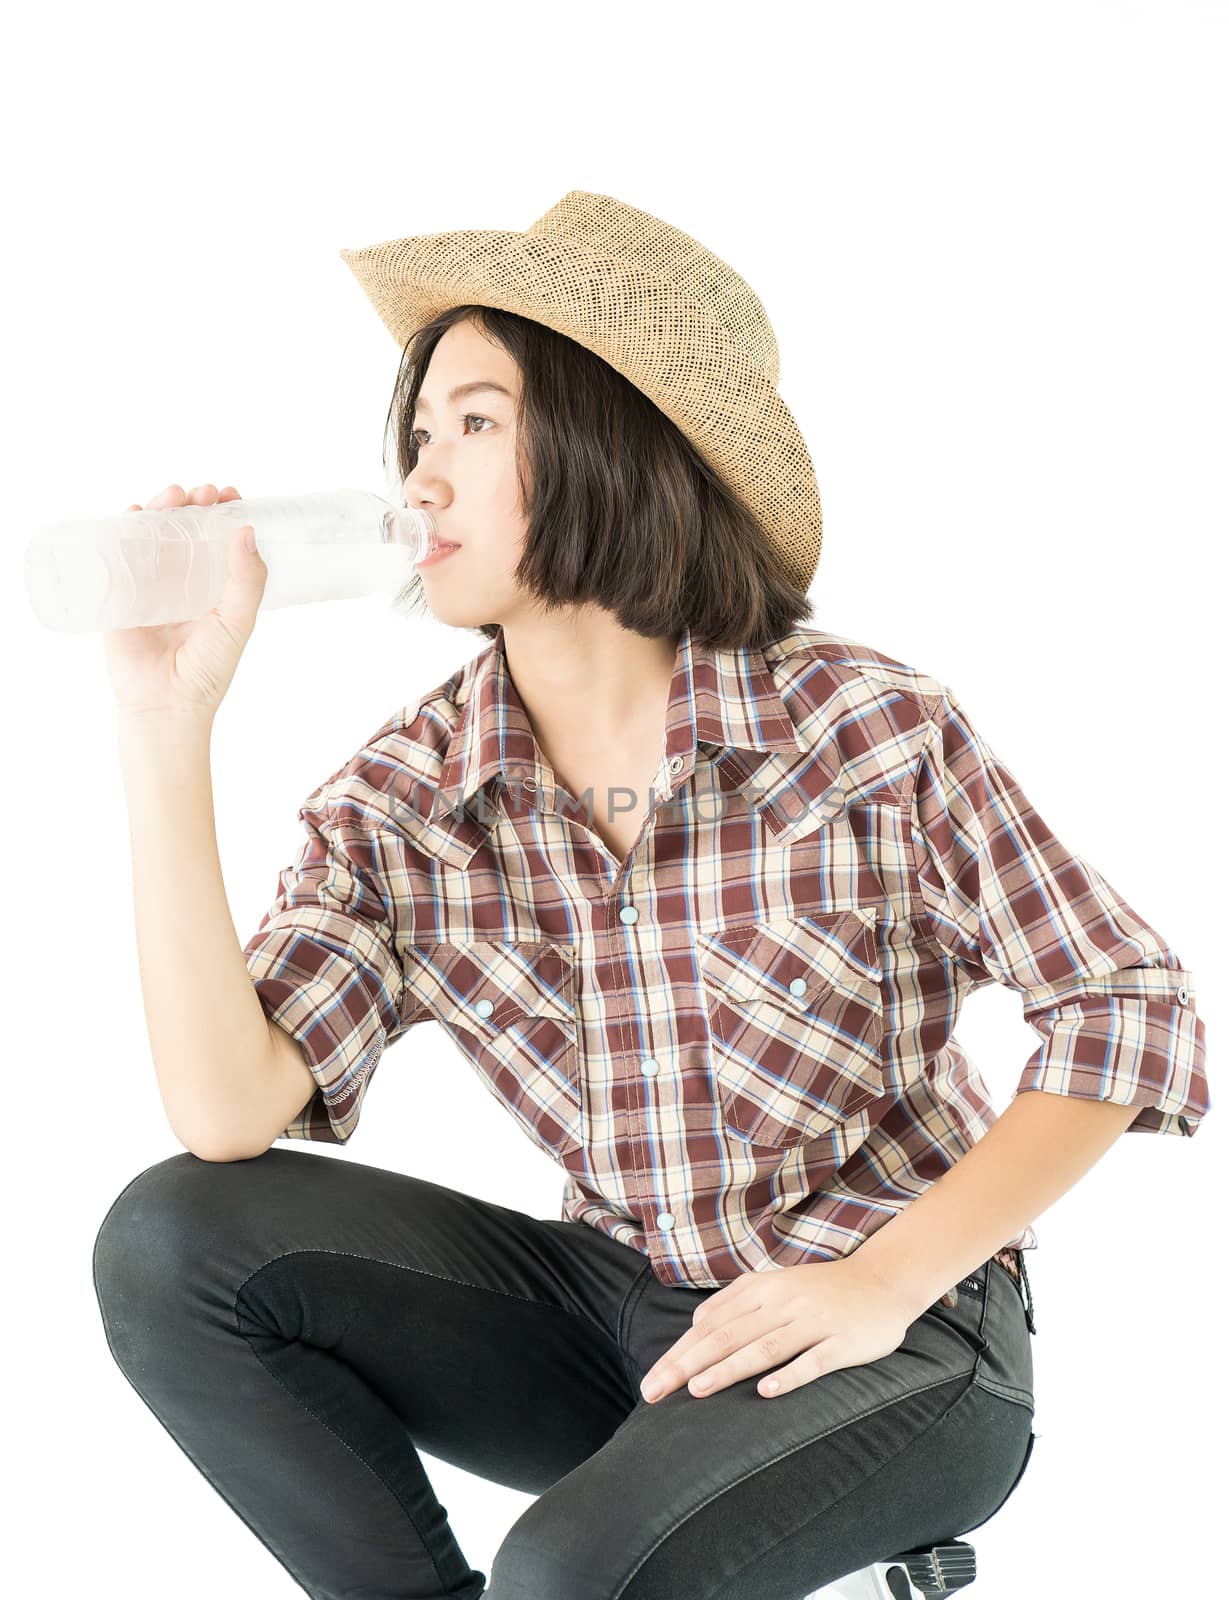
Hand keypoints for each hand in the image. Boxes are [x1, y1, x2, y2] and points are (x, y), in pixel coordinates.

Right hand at [102, 481, 266, 718]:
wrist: (166, 704)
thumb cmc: (208, 670)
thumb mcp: (238, 622)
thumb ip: (248, 580)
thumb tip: (247, 532)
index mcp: (214, 587)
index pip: (219, 540)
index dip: (224, 515)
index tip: (232, 496)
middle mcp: (183, 582)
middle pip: (185, 530)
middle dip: (193, 505)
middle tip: (204, 493)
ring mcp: (151, 586)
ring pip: (153, 536)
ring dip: (161, 509)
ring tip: (174, 495)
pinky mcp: (121, 595)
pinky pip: (119, 555)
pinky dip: (123, 530)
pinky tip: (133, 512)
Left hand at [638, 1256, 914, 1403]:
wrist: (883, 1281)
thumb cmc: (821, 1291)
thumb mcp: (775, 1285)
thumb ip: (735, 1303)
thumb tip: (695, 1326)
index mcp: (762, 1289)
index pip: (710, 1324)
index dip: (679, 1354)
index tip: (651, 1383)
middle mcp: (783, 1302)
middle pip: (728, 1336)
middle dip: (688, 1365)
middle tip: (656, 1393)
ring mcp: (814, 1321)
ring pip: (765, 1346)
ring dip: (729, 1368)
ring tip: (698, 1389)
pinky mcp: (843, 1341)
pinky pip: (813, 1361)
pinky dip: (789, 1376)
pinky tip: (766, 1392)